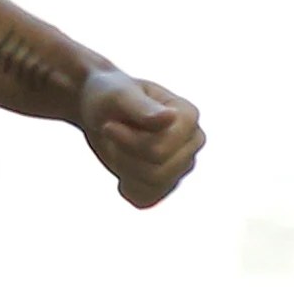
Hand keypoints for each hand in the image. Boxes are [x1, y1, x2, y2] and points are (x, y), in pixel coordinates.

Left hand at [80, 70, 202, 207]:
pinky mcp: (167, 182)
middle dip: (124, 155)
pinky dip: (126, 186)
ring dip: (123, 167)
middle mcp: (193, 141)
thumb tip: (171, 117)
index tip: (109, 125)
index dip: (126, 141)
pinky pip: (146, 199)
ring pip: (153, 185)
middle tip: (111, 133)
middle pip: (157, 170)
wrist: (100, 109)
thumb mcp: (119, 96)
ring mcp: (182, 164)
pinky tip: (122, 164)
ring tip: (116, 146)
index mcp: (189, 116)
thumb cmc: (109, 95)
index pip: (159, 150)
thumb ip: (143, 107)